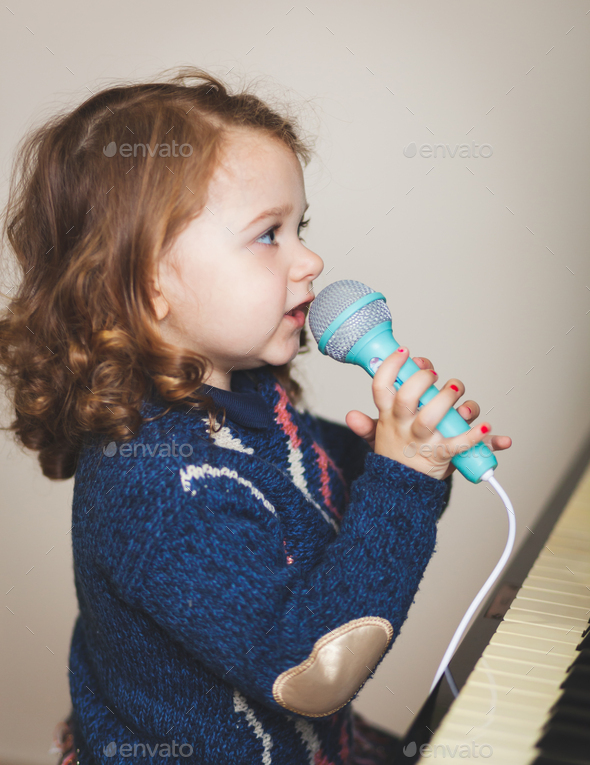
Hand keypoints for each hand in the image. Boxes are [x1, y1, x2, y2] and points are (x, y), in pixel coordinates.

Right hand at [345, 350, 511, 480]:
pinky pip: (459, 444)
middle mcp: (404, 427)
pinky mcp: (442, 455)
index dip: (390, 366)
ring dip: (447, 399)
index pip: (381, 387)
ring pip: (432, 417)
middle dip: (421, 379)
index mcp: (388, 417)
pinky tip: (485, 426)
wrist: (403, 488)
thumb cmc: (398, 454)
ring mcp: (423, 441)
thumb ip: (366, 424)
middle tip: (433, 374)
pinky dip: (475, 436)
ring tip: (456, 389)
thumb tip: (351, 416)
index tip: (404, 352)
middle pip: (407, 398)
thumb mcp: (378, 436)